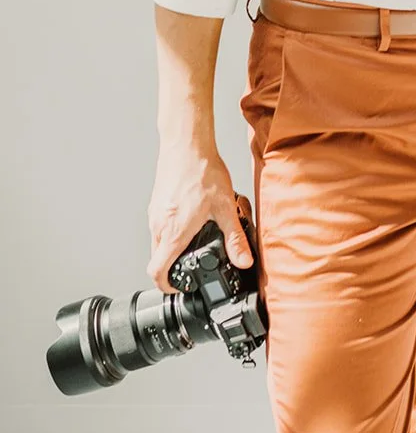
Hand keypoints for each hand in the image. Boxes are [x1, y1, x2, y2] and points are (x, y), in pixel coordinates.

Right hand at [147, 148, 253, 291]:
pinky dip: (171, 230)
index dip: (167, 286)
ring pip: (157, 242)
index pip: (157, 272)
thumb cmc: (202, 171)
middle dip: (173, 267)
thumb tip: (244, 260)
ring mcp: (155, 213)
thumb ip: (235, 238)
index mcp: (173, 232)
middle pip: (157, 259)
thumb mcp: (225, 207)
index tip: (179, 287)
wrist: (186, 144)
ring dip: (172, 247)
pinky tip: (191, 218)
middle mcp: (159, 225)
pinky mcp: (156, 202)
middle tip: (193, 265)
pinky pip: (159, 225)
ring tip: (195, 239)